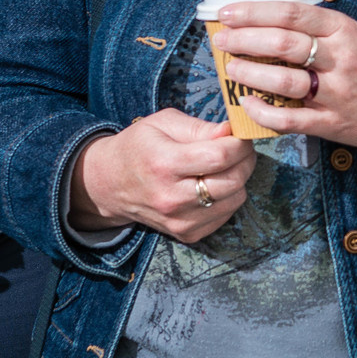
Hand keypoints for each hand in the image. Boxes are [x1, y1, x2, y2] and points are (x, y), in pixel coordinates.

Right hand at [71, 110, 255, 243]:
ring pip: (235, 199)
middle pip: (232, 181)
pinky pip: (226, 214)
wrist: (110, 184)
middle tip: (239, 148)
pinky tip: (212, 185)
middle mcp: (171, 197)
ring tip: (223, 166)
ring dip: (238, 179)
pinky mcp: (186, 234)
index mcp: (164, 163)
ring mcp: (179, 220)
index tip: (240, 135)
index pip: (219, 157)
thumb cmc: (139, 146)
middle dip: (245, 160)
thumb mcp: (163, 123)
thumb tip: (231, 132)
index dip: (239, 144)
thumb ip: (200, 127)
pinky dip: (228, 198)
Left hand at [212, 1, 356, 191]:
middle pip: (282, 44)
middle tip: (221, 40)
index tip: (228, 12)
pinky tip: (246, 103)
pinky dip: (263, 112)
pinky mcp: (332, 123)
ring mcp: (336, 93)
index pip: (291, 14)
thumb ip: (320, 29)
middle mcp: (340, 59)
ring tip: (230, 68)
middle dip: (244, 40)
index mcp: (345, 30)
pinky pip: (290, 119)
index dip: (254, 11)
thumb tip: (269, 21)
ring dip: (249, 73)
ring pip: (283, 80)